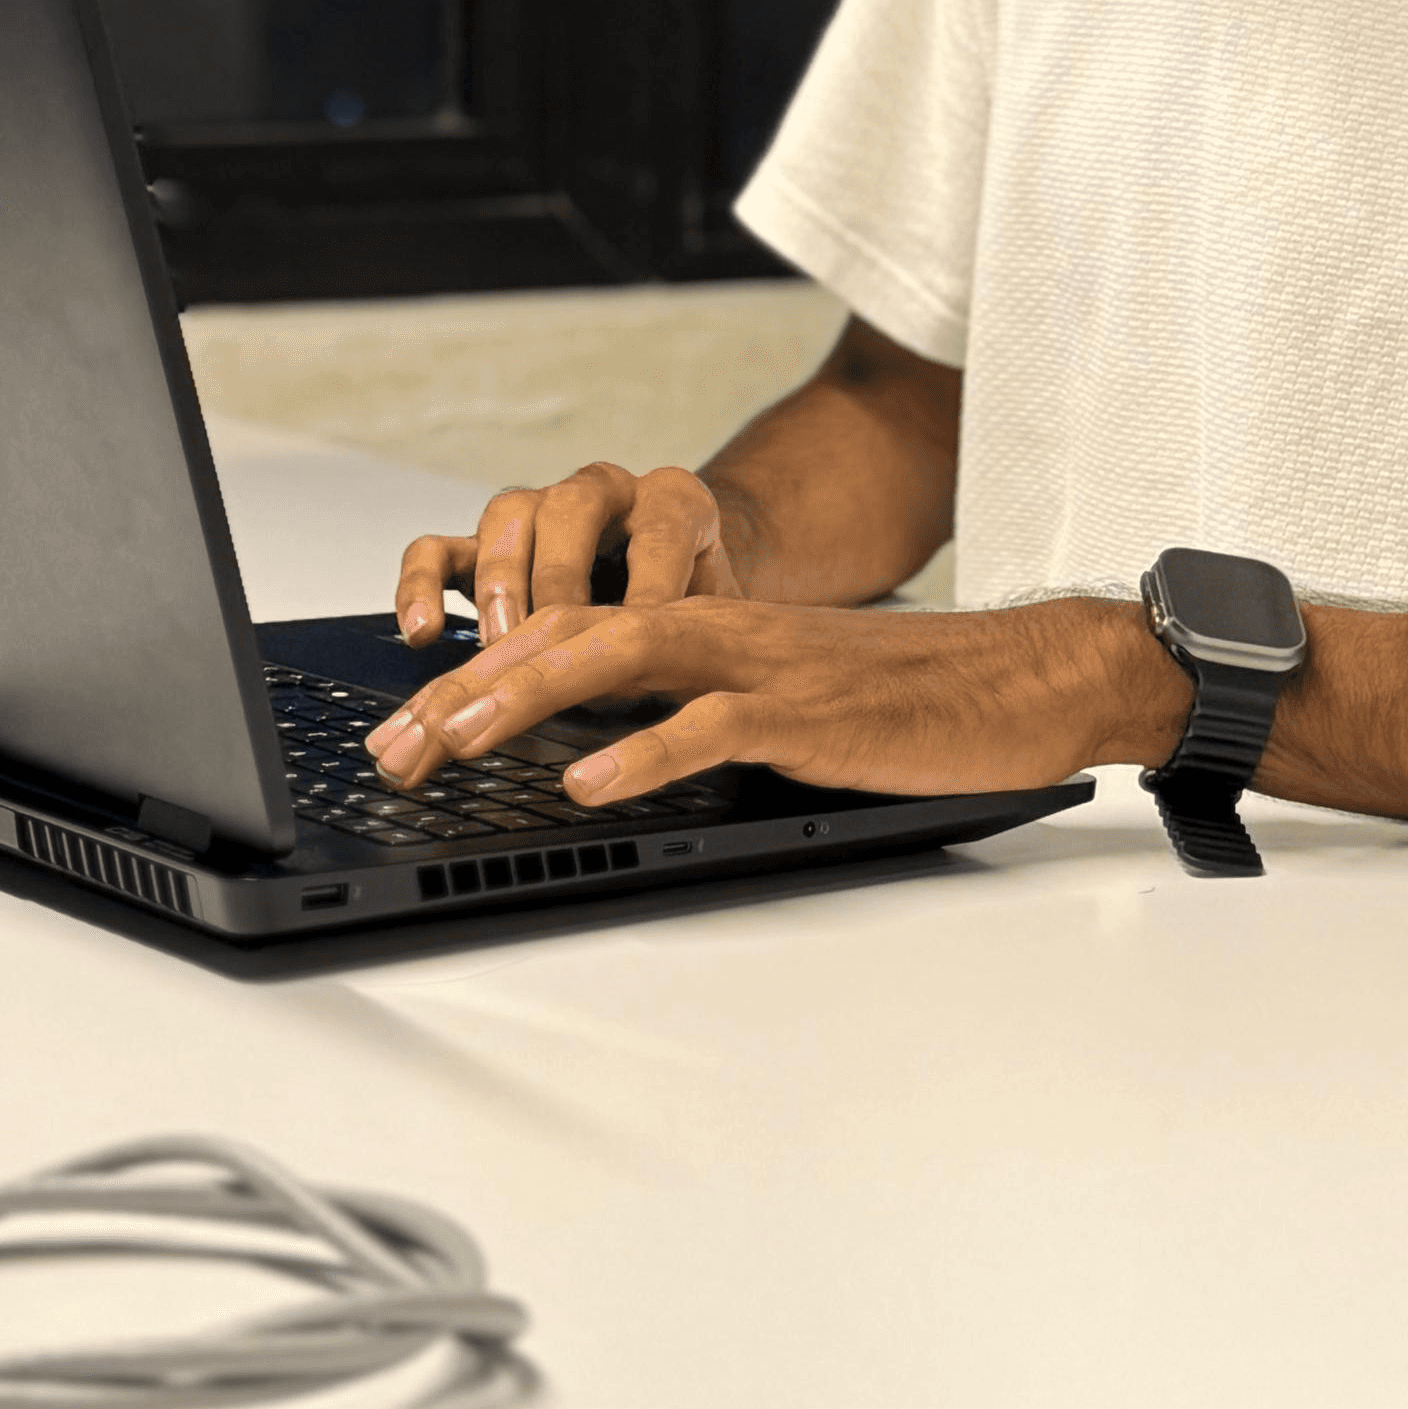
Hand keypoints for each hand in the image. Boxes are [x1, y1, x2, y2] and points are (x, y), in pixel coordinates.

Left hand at [362, 593, 1188, 805]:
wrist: (1014, 682)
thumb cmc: (898, 701)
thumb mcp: (773, 703)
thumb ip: (690, 712)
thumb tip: (594, 759)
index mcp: (705, 627)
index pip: (566, 631)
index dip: (477, 673)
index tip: (406, 723)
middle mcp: (719, 629)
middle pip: (567, 635)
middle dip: (469, 687)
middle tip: (393, 741)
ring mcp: (760, 666)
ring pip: (621, 659)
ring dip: (527, 699)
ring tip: (455, 739)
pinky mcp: (808, 711)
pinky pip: (713, 723)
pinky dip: (645, 749)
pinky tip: (589, 781)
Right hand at [392, 461, 746, 646]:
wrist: (678, 582)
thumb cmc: (701, 613)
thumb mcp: (720, 621)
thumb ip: (709, 641)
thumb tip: (695, 712)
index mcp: (672, 502)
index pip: (660, 529)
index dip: (650, 588)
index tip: (645, 648)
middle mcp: (602, 493)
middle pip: (572, 509)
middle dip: (562, 579)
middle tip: (558, 642)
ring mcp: (536, 512)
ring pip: (507, 517)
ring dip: (501, 583)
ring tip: (499, 646)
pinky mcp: (484, 546)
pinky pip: (438, 548)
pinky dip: (422, 586)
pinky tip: (421, 635)